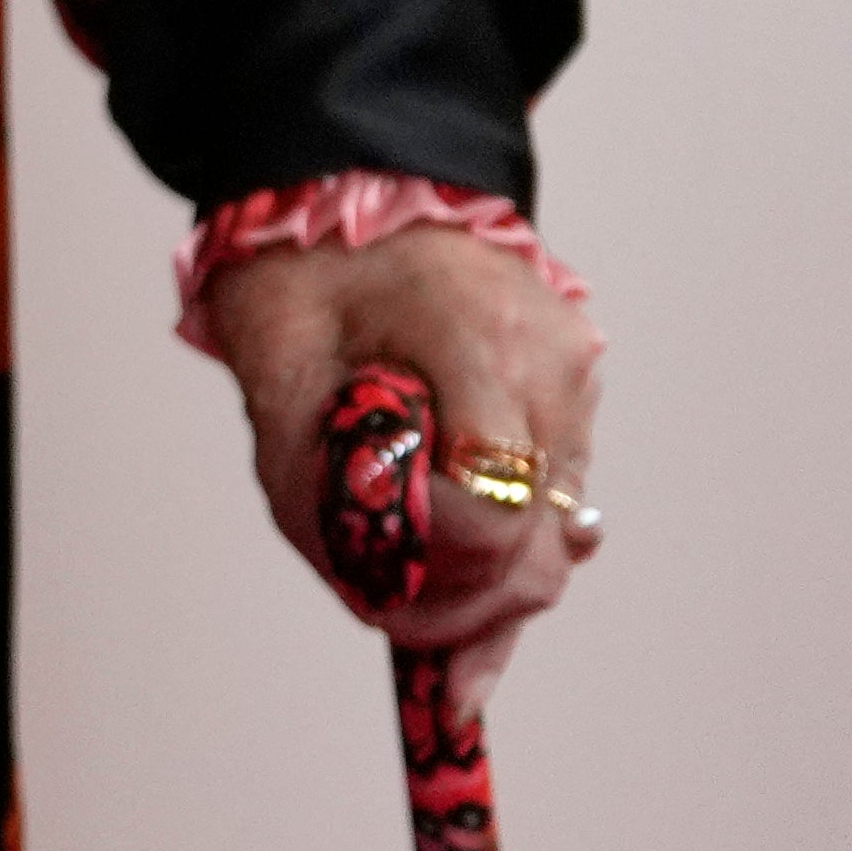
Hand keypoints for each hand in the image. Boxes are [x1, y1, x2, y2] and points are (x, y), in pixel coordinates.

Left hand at [212, 223, 603, 715]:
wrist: (342, 178)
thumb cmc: (297, 272)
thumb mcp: (272, 377)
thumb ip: (318, 491)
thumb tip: (374, 604)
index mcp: (472, 339)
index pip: (488, 512)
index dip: (440, 582)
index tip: (388, 611)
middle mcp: (547, 358)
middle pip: (541, 544)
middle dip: (479, 615)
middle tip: (437, 672)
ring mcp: (575, 368)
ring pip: (560, 530)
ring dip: (500, 583)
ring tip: (442, 624)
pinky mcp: (578, 378)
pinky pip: (560, 489)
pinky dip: (515, 533)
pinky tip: (473, 569)